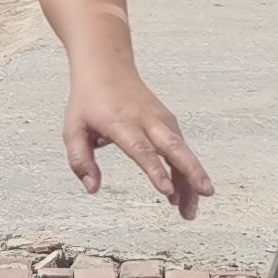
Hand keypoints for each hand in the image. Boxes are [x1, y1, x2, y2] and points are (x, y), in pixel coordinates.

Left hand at [65, 62, 212, 220]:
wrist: (106, 66)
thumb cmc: (89, 99)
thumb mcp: (73, 128)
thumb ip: (80, 160)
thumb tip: (92, 188)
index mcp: (121, 122)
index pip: (141, 149)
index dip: (155, 170)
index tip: (166, 190)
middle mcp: (146, 120)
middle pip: (174, 147)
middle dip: (191, 172)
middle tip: (204, 194)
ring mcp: (161, 120)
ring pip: (183, 151)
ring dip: (191, 179)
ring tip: (190, 210)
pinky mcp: (168, 122)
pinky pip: (181, 149)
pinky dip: (186, 170)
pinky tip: (185, 193)